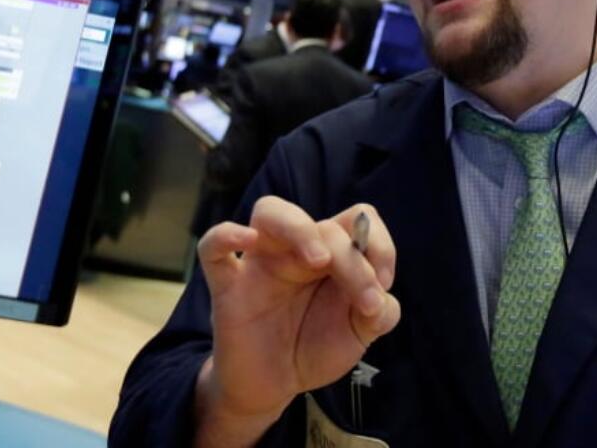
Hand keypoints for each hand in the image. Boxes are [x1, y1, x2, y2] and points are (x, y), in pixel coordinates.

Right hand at [194, 197, 399, 436]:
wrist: (274, 385)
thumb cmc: (317, 346)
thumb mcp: (360, 333)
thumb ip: (381, 313)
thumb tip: (382, 299)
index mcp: (333, 253)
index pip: (357, 219)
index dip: (379, 243)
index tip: (383, 286)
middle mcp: (298, 249)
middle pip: (322, 223)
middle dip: (352, 261)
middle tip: (365, 299)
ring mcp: (261, 263)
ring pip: (269, 211)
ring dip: (298, 228)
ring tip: (319, 259)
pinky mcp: (228, 286)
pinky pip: (213, 248)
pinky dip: (226, 235)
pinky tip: (247, 240)